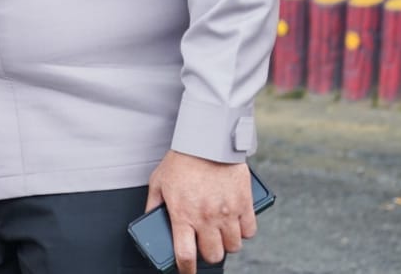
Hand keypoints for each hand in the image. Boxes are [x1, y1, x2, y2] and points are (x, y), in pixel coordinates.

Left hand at [145, 151, 255, 273]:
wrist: (207, 140)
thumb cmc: (181, 160)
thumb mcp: (158, 182)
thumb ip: (154, 205)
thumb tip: (150, 221)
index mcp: (183, 214)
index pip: (185, 255)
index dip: (186, 270)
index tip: (187, 272)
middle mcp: (206, 217)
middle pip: (213, 255)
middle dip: (208, 254)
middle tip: (205, 245)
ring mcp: (227, 212)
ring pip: (233, 247)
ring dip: (226, 244)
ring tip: (220, 233)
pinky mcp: (244, 203)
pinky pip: (250, 231)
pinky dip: (244, 231)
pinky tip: (235, 223)